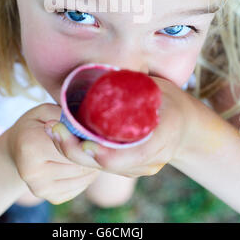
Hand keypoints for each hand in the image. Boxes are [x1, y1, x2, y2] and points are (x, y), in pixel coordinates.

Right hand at [5, 103, 99, 204]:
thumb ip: (64, 116)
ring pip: (84, 177)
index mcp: (31, 146)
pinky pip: (81, 187)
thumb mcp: (44, 111)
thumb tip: (85, 127)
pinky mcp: (51, 197)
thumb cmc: (35, 125)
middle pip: (80, 164)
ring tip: (93, 149)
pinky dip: (88, 175)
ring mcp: (41, 189)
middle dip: (93, 153)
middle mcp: (33, 172)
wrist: (17, 149)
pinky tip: (84, 161)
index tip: (94, 131)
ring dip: (94, 164)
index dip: (88, 139)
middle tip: (99, 140)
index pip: (71, 147)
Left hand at [48, 77, 193, 177]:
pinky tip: (64, 137)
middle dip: (77, 151)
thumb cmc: (170, 101)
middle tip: (54, 129)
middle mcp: (153, 158)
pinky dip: (82, 153)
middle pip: (110, 165)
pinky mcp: (131, 169)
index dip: (107, 154)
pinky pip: (104, 165)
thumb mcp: (158, 86)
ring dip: (74, 152)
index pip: (135, 154)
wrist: (187, 127)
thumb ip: (134, 84)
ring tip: (52, 129)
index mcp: (164, 135)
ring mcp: (142, 168)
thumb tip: (104, 71)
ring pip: (103, 168)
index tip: (84, 143)